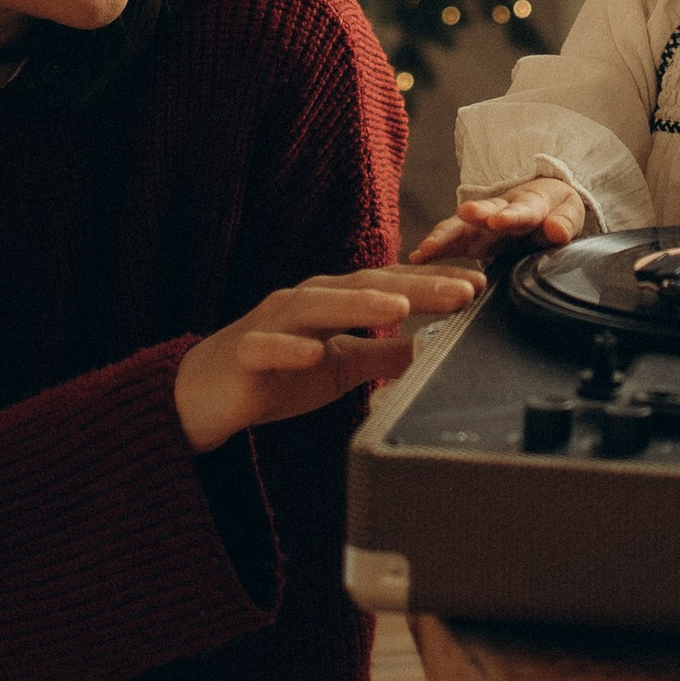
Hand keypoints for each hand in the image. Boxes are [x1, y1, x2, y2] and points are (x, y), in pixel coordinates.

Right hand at [172, 266, 483, 452]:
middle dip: (415, 287)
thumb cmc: (273, 374)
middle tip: (461, 290)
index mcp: (331, 302)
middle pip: (364, 287)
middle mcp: (305, 301)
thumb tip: (433, 346)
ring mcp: (272, 323)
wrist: (201, 396)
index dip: (432, 283)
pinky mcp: (245, 353)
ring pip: (318, 305)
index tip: (478, 285)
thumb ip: (382, 354)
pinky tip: (315, 353)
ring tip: (400, 306)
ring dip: (359, 305)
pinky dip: (291, 347)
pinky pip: (268, 347)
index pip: (388, 286)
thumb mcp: (339, 365)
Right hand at [409, 175, 586, 270]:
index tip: (497, 220)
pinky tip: (417, 259)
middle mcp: (499, 211)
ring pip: (460, 227)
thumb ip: (564, 222)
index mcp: (529, 204)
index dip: (509, 215)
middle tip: (463, 216)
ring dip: (444, 237)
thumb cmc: (555, 210)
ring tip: (426, 249)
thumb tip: (555, 230)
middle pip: (484, 212)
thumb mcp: (568, 212)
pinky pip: (450, 243)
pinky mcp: (470, 238)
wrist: (542, 206)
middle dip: (472, 216)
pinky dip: (434, 249)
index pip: (521, 210)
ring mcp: (482, 225)